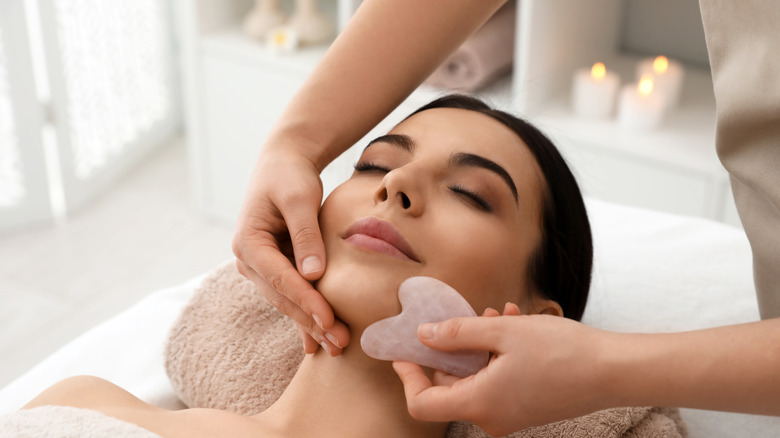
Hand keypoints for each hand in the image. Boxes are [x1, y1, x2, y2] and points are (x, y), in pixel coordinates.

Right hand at [232, 146, 349, 354]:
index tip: (329, 320)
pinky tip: (317, 342)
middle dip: (311, 321)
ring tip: (336, 346)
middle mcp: (248, 259)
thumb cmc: (291, 176)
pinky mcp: (275, 268)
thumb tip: (314, 275)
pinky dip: (305, 317)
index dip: (306, 301)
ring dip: (310, 324)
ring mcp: (260, 267)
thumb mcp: (299, 198)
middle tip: (339, 343)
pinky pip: (291, 296)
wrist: (284, 163)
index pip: (280, 279)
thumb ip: (306, 235)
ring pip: (287, 302)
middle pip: (282, 297)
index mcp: (249, 242)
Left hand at [392, 304, 611, 434]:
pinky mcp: (524, 409)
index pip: (422, 403)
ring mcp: (509, 416)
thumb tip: (423, 336)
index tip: (404, 350)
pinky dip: (498, 356)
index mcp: (479, 404)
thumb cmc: (562, 351)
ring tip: (502, 315)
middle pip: (449, 386)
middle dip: (454, 347)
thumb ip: (456, 334)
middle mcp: (491, 419)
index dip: (408, 376)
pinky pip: (496, 382)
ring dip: (480, 345)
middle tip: (470, 316)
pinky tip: (516, 326)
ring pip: (476, 378)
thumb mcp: (502, 332)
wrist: (614, 371)